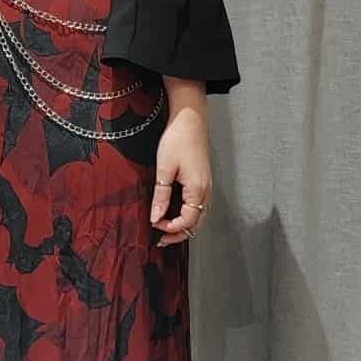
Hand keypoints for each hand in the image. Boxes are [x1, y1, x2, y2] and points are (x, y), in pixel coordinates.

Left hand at [150, 113, 211, 246]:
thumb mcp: (164, 169)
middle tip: (160, 240)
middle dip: (178, 234)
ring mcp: (206, 187)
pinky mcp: (203, 182)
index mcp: (198, 190)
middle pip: (196, 223)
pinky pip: (198, 207)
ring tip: (166, 230)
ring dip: (183, 226)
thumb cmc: (178, 140)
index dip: (170, 228)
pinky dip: (188, 215)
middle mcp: (206, 192)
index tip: (154, 225)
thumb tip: (156, 217)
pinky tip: (175, 214)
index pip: (187, 221)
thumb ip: (161, 196)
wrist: (190, 120)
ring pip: (199, 217)